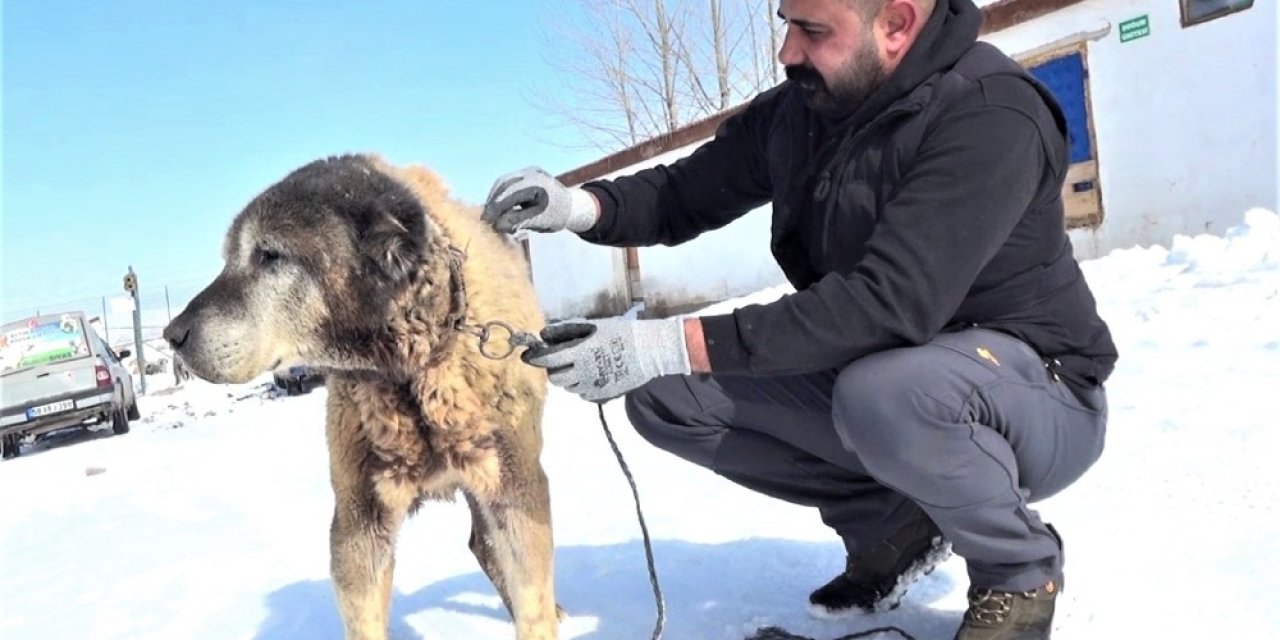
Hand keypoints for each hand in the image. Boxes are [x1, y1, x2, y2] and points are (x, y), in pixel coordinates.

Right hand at [482, 166, 598, 233]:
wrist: (570, 205)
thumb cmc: (556, 216)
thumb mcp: (540, 222)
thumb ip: (519, 221)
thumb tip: (497, 225)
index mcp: (539, 184)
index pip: (512, 193)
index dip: (497, 207)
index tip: (487, 221)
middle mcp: (532, 173)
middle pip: (505, 184)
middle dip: (493, 202)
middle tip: (485, 218)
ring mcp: (528, 171)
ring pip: (504, 182)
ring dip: (494, 197)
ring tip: (489, 214)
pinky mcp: (525, 173)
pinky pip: (507, 182)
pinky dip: (500, 194)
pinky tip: (496, 206)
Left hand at [522, 317, 690, 401]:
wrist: (650, 351)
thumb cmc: (620, 333)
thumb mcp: (593, 326)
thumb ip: (566, 331)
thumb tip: (544, 334)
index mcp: (579, 354)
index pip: (547, 359)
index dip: (534, 358)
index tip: (527, 355)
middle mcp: (583, 374)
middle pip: (555, 378)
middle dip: (553, 368)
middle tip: (560, 358)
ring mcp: (592, 388)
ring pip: (568, 387)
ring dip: (568, 377)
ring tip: (580, 364)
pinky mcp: (601, 396)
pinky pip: (583, 393)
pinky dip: (582, 385)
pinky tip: (592, 373)